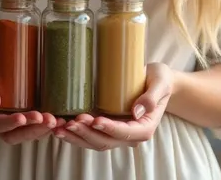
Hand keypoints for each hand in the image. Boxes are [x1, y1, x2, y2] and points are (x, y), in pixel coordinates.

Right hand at [0, 53, 59, 143]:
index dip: (9, 124)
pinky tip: (60, 118)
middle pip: (14, 135)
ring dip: (42, 129)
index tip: (22, 118)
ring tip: (58, 120)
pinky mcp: (21, 116)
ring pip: (26, 133)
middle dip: (32, 129)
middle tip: (48, 119)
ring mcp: (10, 122)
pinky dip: (45, 125)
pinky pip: (33, 126)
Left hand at [53, 62, 173, 150]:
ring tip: (59, 128)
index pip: (125, 133)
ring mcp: (117, 132)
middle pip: (106, 141)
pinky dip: (75, 133)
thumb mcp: (161, 83)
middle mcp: (130, 135)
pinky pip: (90, 134)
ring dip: (76, 137)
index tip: (95, 120)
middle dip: (86, 134)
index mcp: (144, 128)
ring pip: (94, 141)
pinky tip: (60, 127)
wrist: (157, 81)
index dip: (109, 129)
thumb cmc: (160, 80)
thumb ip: (152, 97)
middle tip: (70, 122)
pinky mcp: (107, 126)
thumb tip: (137, 111)